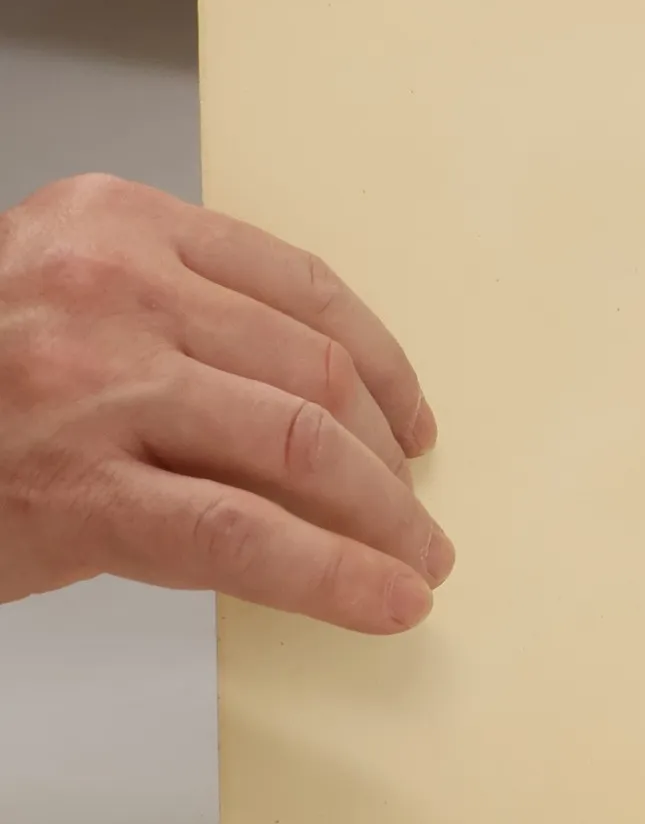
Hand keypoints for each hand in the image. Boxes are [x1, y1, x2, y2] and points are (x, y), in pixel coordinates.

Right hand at [0, 174, 450, 632]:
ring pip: (304, 449)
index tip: (412, 415)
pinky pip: (248, 535)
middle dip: (389, 457)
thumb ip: (165, 313)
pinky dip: (338, 575)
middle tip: (416, 511)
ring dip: (384, 518)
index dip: (382, 362)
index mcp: (115, 223)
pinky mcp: (80, 492)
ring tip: (415, 563)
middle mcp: (113, 290)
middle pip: (315, 372)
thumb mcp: (49, 292)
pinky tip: (384, 600)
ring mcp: (98, 388)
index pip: (300, 285)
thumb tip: (309, 395)